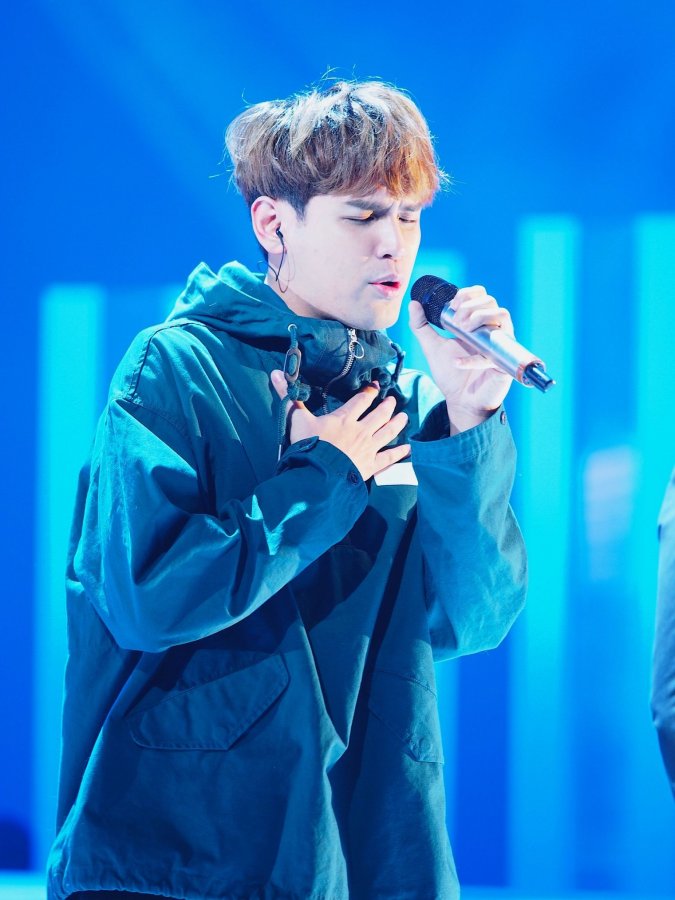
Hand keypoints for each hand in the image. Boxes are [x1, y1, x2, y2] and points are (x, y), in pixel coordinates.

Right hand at [271, 373, 409, 480]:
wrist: (317, 474)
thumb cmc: (308, 446)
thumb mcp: (296, 420)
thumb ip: (289, 397)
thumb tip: (275, 373)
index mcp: (344, 418)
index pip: (361, 400)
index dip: (369, 392)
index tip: (375, 387)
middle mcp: (360, 430)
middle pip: (379, 414)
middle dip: (387, 406)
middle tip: (393, 400)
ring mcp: (368, 448)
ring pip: (388, 432)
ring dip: (397, 424)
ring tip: (404, 417)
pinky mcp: (371, 465)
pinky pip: (388, 458)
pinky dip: (399, 453)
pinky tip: (408, 448)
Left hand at [408, 285, 513, 433]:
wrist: (460, 401)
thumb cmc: (450, 373)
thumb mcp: (431, 346)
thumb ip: (421, 326)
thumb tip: (413, 303)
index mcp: (476, 323)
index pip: (481, 295)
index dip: (468, 294)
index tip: (452, 305)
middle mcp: (491, 330)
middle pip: (492, 302)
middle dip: (471, 306)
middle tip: (457, 322)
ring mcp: (500, 345)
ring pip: (503, 316)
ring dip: (481, 318)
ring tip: (464, 331)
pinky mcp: (504, 364)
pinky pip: (494, 354)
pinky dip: (474, 359)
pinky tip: (457, 363)